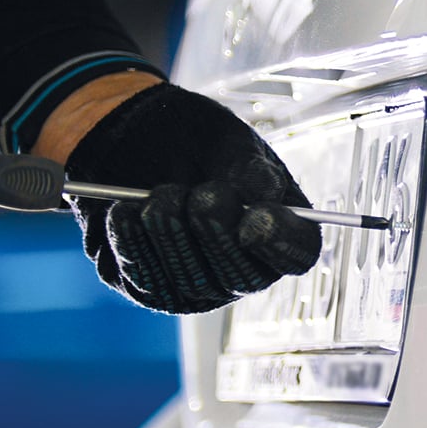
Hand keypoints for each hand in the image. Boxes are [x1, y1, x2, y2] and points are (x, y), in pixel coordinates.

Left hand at [53, 81, 320, 312]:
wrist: (135, 138)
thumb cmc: (193, 141)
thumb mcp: (227, 140)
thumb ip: (249, 168)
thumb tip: (264, 194)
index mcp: (280, 228)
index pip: (299, 252)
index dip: (282, 242)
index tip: (256, 215)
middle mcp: (246, 266)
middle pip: (245, 277)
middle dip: (219, 233)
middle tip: (203, 192)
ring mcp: (200, 284)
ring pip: (193, 281)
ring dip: (173, 232)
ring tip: (161, 193)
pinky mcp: (153, 288)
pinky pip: (146, 277)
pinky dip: (133, 239)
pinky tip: (126, 210)